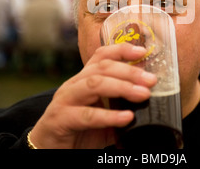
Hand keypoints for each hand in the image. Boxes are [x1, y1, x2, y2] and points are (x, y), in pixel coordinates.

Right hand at [29, 43, 156, 148]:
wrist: (47, 148)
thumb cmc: (78, 130)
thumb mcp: (103, 115)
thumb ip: (121, 106)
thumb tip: (149, 101)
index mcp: (84, 79)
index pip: (101, 56)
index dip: (122, 50)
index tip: (143, 52)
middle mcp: (74, 84)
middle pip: (102, 68)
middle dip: (129, 71)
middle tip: (151, 80)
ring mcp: (65, 100)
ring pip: (94, 84)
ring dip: (122, 87)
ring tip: (143, 94)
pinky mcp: (60, 119)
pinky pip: (86, 115)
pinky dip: (109, 116)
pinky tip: (126, 117)